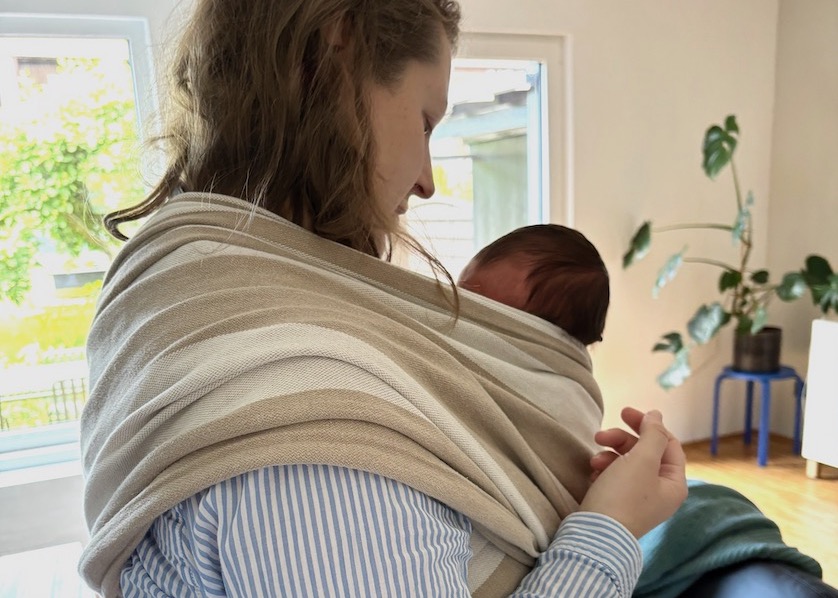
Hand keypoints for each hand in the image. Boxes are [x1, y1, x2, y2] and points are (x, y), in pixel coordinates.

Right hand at [578, 408, 687, 537]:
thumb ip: (652, 434)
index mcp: (674, 483)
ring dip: (609, 455)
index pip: (669, 443)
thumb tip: (657, 415)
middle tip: (600, 434)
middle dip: (622, 441)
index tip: (624, 412)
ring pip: (627, 464)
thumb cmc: (623, 496)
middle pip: (645, 452)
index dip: (648, 425)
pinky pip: (615, 478)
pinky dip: (604, 470)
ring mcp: (639, 499)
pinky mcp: (619, 504)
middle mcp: (660, 491)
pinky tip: (593, 473)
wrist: (594, 535)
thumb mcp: (641, 460)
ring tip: (593, 461)